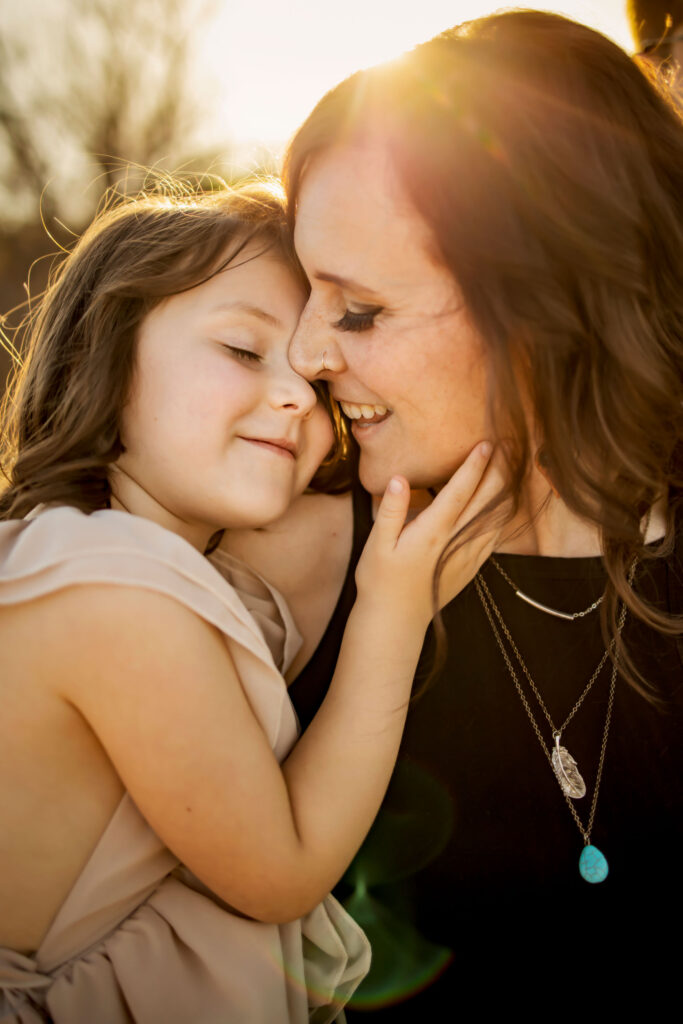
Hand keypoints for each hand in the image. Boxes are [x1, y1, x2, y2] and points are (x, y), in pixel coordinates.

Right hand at [356, 442, 505, 626]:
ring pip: (496, 518)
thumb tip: (400, 479)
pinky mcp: (472, 567)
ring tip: (509, 467)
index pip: (459, 491)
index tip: (486, 444)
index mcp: (432, 532)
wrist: (395, 620)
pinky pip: (494, 536)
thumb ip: (391, 510)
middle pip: (485, 500)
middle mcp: (455, 542)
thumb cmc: (380, 580)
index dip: (474, 466)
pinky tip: (504, 503)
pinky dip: (502, 515)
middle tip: (507, 445)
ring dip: (504, 490)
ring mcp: (467, 556)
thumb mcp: (376, 544)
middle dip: (498, 471)